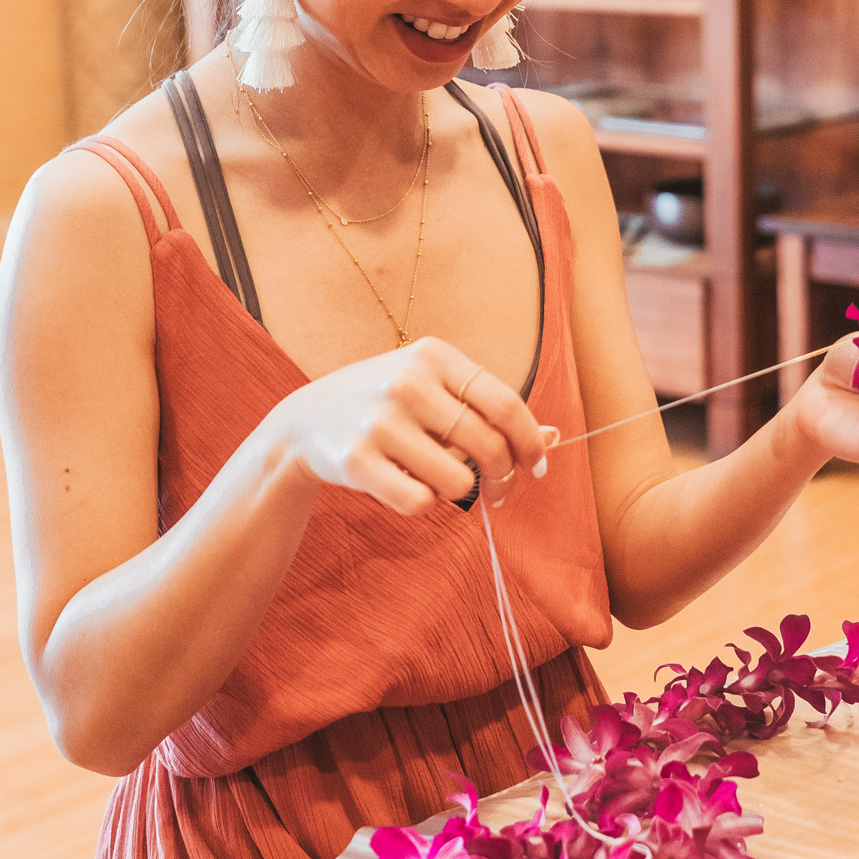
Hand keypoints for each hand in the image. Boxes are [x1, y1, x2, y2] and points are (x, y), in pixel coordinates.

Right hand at [265, 336, 547, 515]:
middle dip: (504, 478)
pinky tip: (406, 486)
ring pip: (458, 481)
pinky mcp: (356, 461)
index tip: (538, 465)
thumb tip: (555, 439)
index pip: (506, 404)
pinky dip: (422, 503)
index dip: (531, 441)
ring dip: (458, 492)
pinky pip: (419, 501)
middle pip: (488, 446)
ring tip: (439, 480)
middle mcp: (407, 383)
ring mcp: (379, 422)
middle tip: (501, 493)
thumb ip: (490, 410)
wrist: (303, 422)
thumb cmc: (385, 406)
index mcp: (432, 356)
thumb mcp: (434, 390)